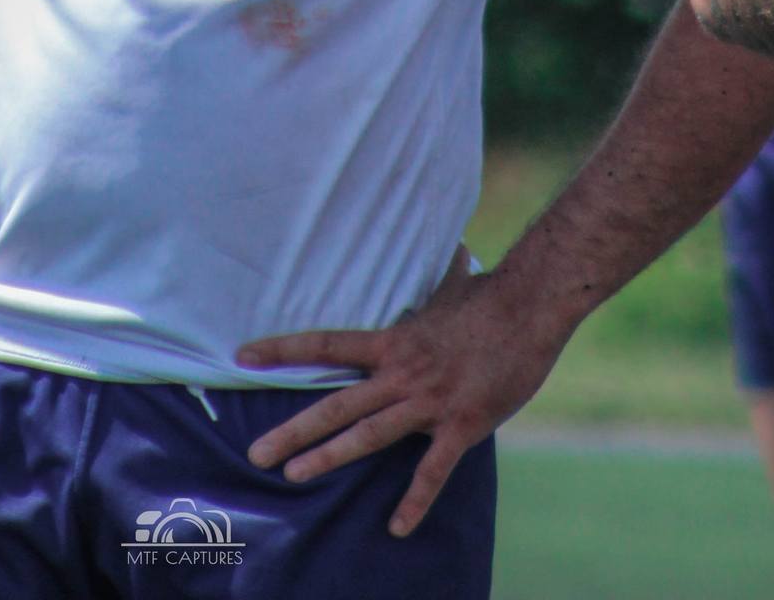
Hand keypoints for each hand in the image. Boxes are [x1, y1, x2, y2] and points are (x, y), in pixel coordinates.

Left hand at [235, 249, 568, 537]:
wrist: (529, 305)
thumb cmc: (490, 296)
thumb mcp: (449, 286)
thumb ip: (435, 278)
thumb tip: (445, 245)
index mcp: (392, 341)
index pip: (326, 345)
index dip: (283, 350)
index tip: (244, 356)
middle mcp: (401, 372)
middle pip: (337, 403)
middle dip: (294, 430)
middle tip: (255, 453)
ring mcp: (429, 401)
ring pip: (368, 434)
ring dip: (330, 456)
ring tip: (293, 475)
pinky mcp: (461, 424)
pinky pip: (433, 470)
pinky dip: (415, 501)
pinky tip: (397, 528)